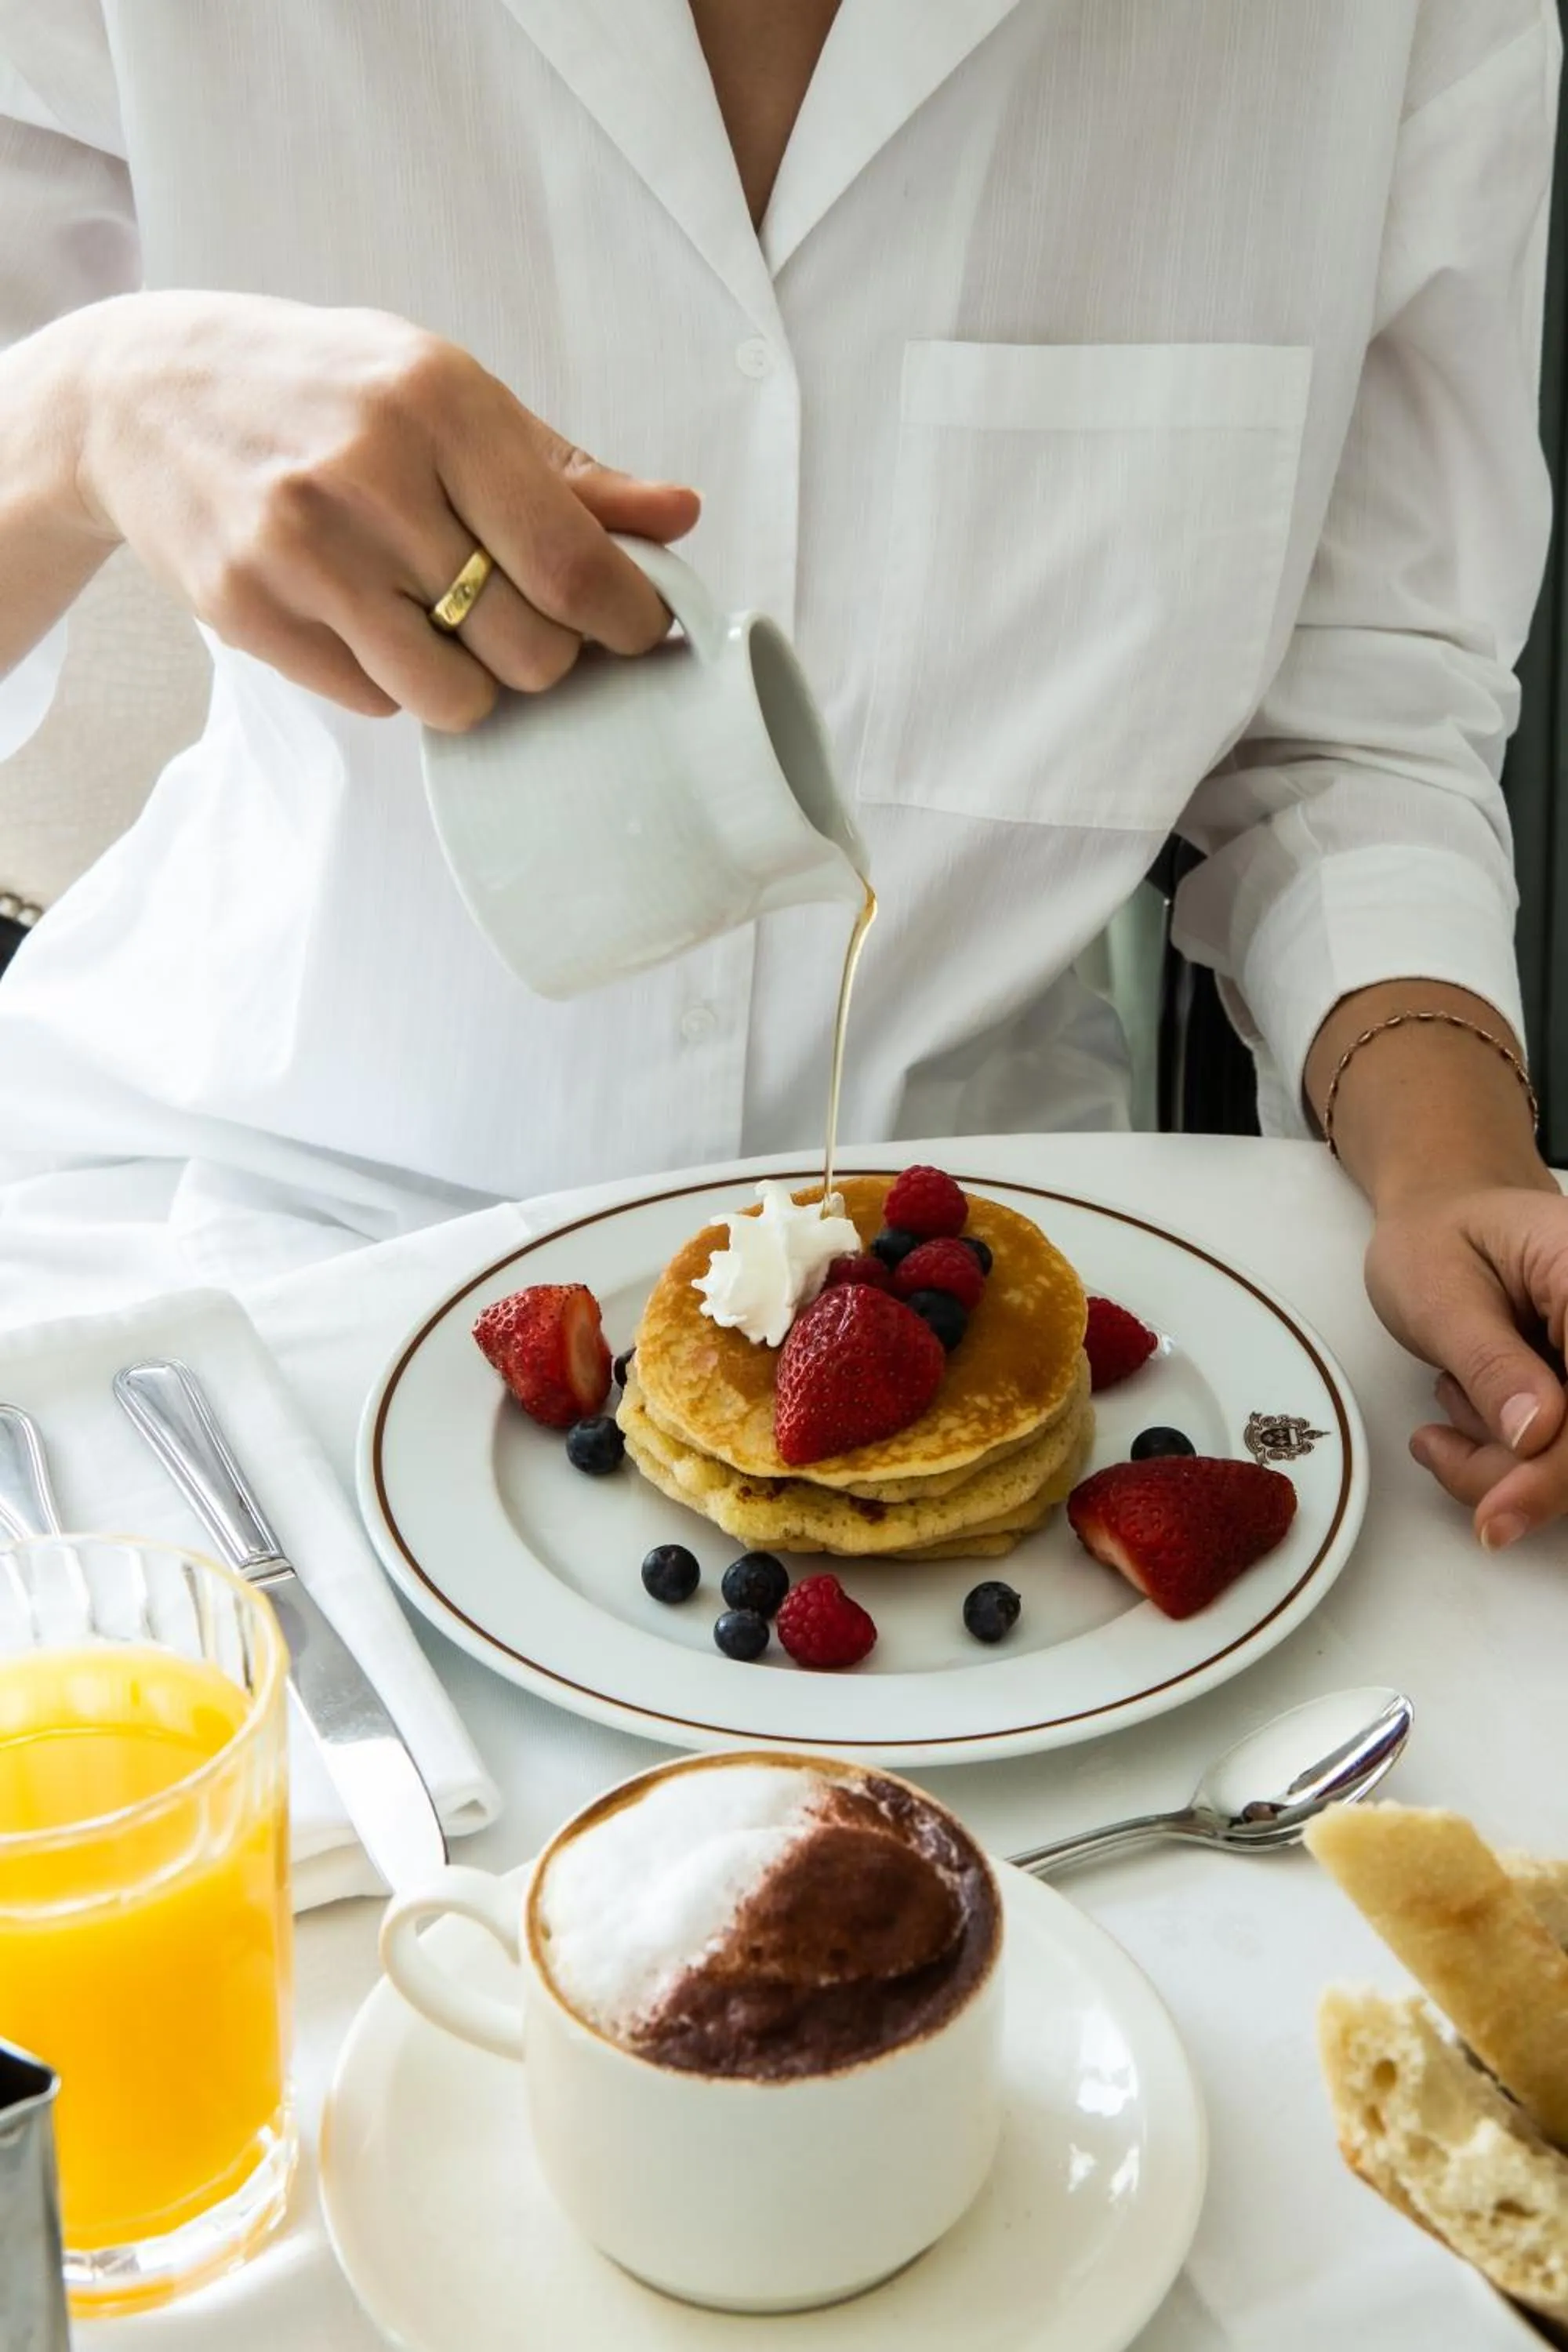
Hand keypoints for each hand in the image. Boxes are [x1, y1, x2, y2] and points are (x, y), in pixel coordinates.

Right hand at [67, 291, 699, 728]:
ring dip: (476, 687)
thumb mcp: (446, 392)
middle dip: (550, 658)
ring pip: (454, 698)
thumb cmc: (324, 391)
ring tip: (452, 629)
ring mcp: (301, 549)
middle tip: (532, 628)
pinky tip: (368, 618)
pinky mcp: (249, 611)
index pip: (573, 564)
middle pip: (527, 649)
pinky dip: (393, 681)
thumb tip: (680, 518)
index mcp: (439, 404)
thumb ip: (567, 471)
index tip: (639, 632)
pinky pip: (375, 702)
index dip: (628, 623)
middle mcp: (370, 475)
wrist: (143, 392)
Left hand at [1363, 1177, 1567, 1546]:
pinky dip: (1509, 1461)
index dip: (1556, 1468)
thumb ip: (1490, 1362)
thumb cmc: (1439, 1241)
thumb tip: (1538, 1431)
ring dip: (1503, 1464)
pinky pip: (1561, 1457)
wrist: (1446, 1221)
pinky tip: (1464, 1415)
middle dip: (1514, 1472)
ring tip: (1449, 1393)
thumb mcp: (1441, 1294)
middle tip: (1436, 1448)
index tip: (1498, 1513)